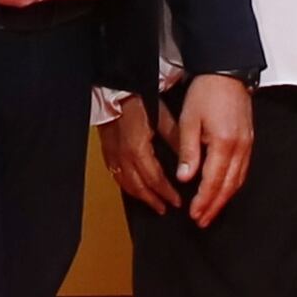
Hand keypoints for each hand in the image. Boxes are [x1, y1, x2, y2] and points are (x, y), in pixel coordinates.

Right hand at [97, 94, 178, 216]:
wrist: (115, 88)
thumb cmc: (138, 99)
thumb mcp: (163, 117)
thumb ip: (176, 140)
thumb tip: (190, 159)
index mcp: (138, 150)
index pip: (155, 179)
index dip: (167, 193)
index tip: (177, 202)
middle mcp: (123, 156)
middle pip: (138, 187)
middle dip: (153, 200)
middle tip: (166, 208)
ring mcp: (113, 155)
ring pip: (126, 184)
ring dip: (140, 196)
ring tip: (152, 203)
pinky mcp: (107, 151)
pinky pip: (116, 175)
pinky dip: (127, 186)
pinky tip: (133, 188)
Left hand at [171, 75, 255, 225]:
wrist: (226, 73)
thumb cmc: (206, 93)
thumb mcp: (189, 121)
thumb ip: (188, 152)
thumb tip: (185, 178)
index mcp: (223, 143)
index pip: (212, 181)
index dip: (203, 201)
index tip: (194, 214)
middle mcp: (239, 148)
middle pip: (228, 186)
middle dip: (214, 206)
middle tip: (202, 221)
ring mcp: (247, 145)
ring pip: (238, 181)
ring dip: (224, 199)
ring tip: (211, 212)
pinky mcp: (249, 141)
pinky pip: (243, 170)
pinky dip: (233, 186)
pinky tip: (224, 191)